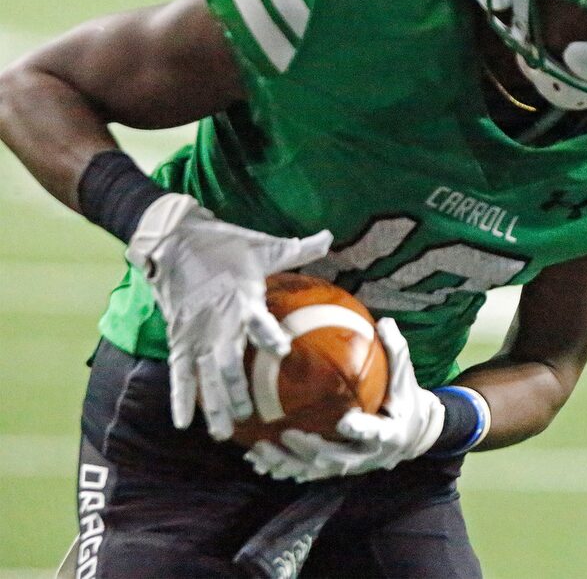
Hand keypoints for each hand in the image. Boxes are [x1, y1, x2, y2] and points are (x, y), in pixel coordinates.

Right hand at [126, 193, 331, 440]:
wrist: (174, 238)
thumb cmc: (225, 243)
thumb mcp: (263, 245)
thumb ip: (298, 249)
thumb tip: (330, 236)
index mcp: (242, 296)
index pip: (257, 319)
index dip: (268, 335)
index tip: (282, 350)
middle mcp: (218, 319)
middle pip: (227, 360)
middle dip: (237, 390)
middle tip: (249, 415)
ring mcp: (195, 331)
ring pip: (204, 374)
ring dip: (213, 404)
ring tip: (223, 432)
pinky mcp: (178, 337)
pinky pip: (178, 371)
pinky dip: (180, 396)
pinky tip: (183, 422)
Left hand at [244, 318, 444, 480]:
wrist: (410, 434)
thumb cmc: (404, 399)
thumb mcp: (405, 376)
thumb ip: (396, 351)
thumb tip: (385, 321)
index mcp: (390, 434)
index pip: (376, 434)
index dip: (361, 431)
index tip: (345, 423)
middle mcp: (369, 456)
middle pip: (338, 459)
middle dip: (311, 449)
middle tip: (287, 433)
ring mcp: (351, 466)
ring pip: (316, 470)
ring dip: (288, 462)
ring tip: (260, 450)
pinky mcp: (336, 470)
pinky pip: (307, 472)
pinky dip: (283, 468)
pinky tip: (258, 461)